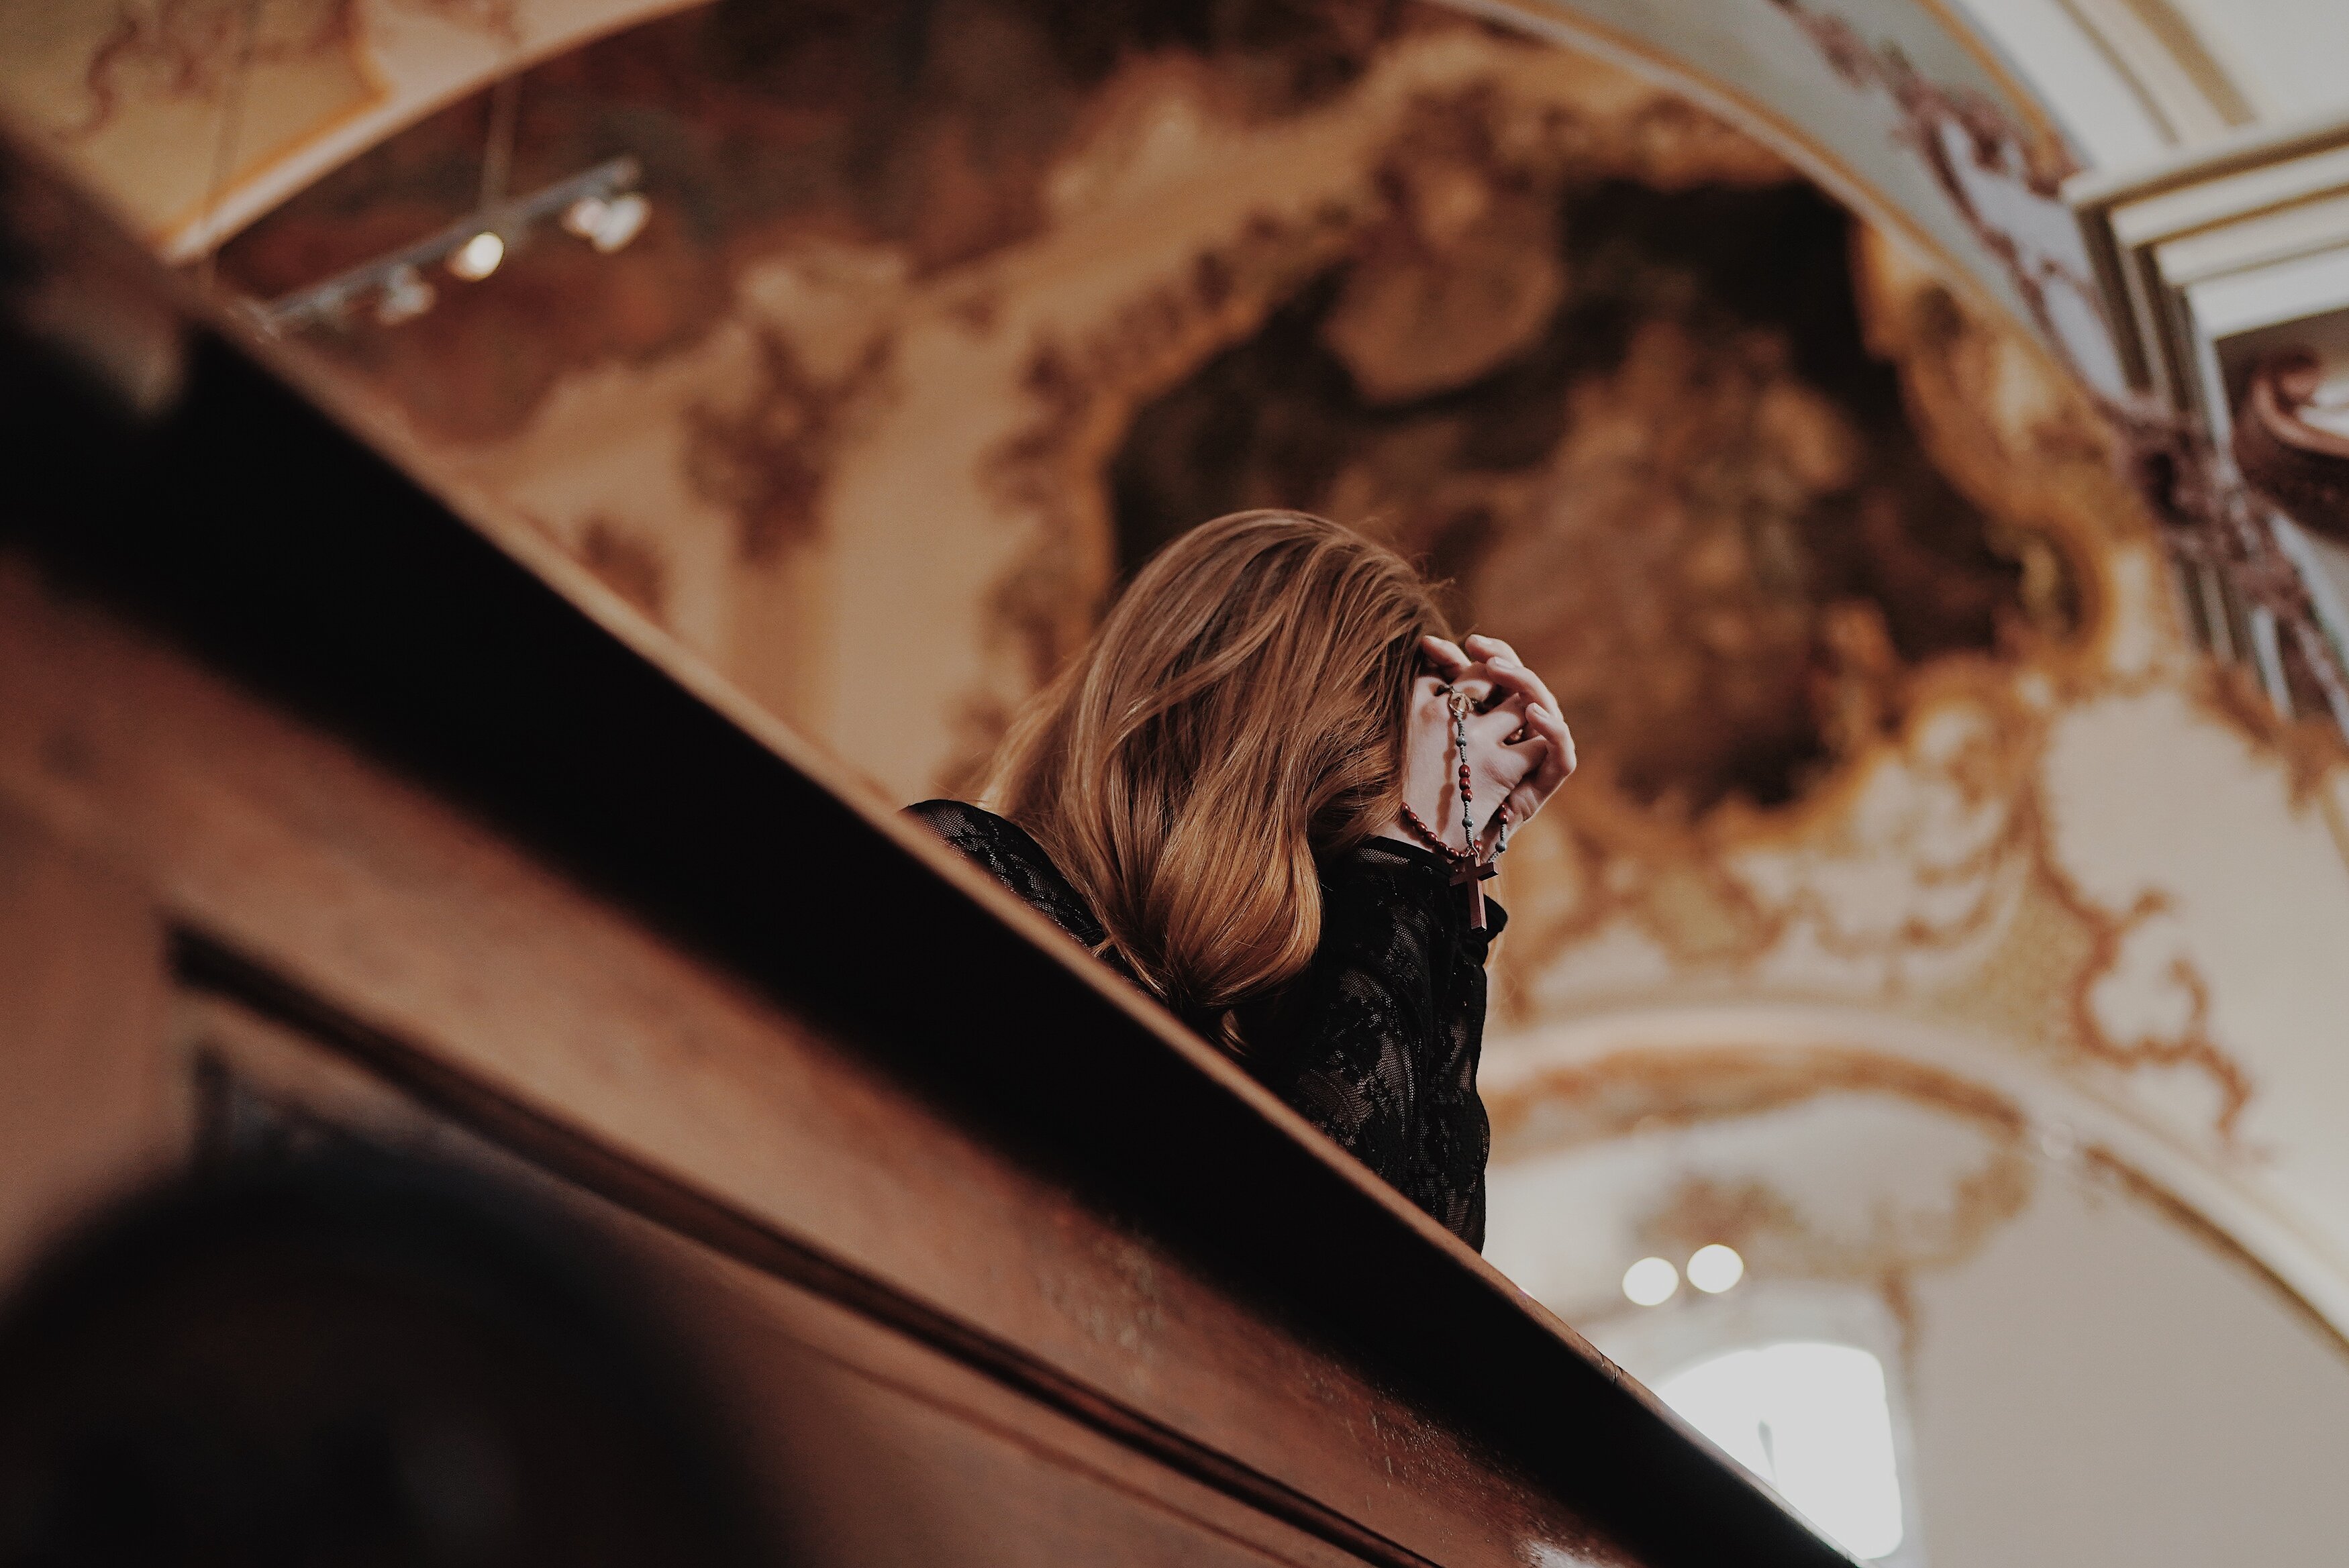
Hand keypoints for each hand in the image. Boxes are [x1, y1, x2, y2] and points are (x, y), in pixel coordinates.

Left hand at [1407, 634, 1574, 855]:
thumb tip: (1427, 641)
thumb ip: (1435, 688)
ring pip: (1548, 715)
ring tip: (1502, 671)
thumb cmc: (1427, 789)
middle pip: (1526, 690)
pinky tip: (1534, 715)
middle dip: (1506, 664)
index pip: (1501, 677)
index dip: (1489, 654)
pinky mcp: (1540, 789)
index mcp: (1492, 721)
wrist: (1427, 849)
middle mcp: (1516, 738)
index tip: (1465, 641)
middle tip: (1481, 649)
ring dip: (1528, 687)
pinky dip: (1554, 732)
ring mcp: (1531, 762)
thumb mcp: (1429, 731)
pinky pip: (1561, 757)